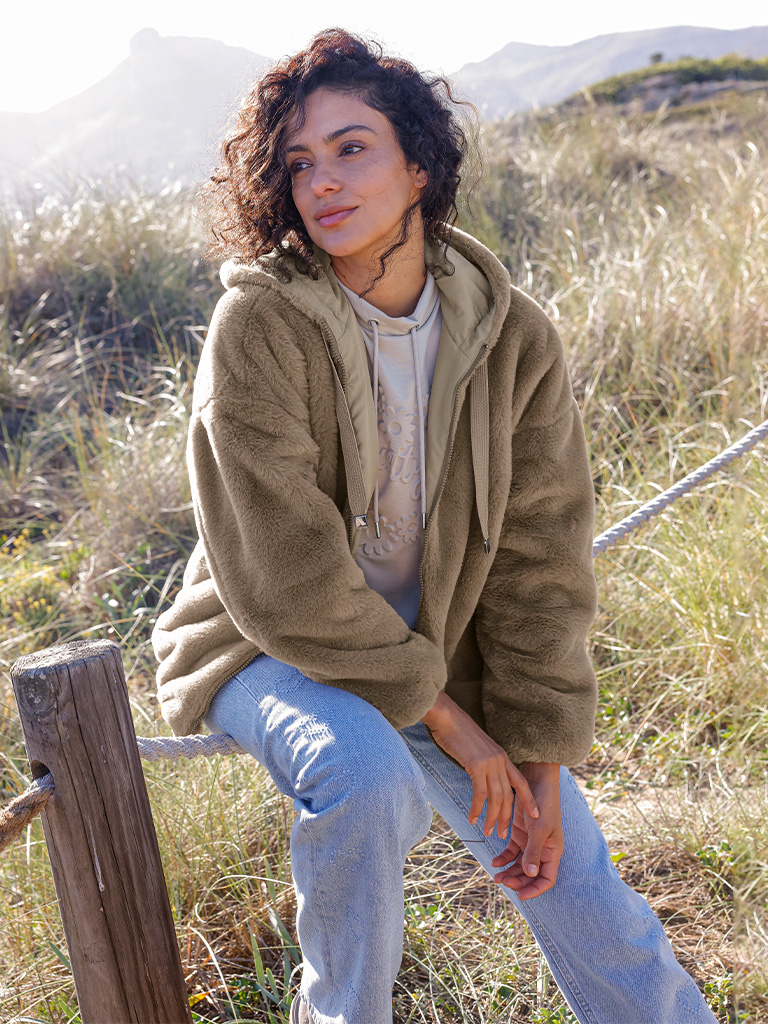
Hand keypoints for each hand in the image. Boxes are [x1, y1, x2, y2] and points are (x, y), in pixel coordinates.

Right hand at [421, 693, 537, 840]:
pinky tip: (472, 818)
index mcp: (502, 756)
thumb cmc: (457, 732)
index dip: (529, 799)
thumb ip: (484, 762)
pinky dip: (476, 809)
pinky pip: (480, 794)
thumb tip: (482, 775)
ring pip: (496, 798)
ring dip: (492, 818)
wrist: (446, 717)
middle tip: (502, 834)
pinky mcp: (477, 765)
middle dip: (507, 817)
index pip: (521, 782)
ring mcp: (490, 763)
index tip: (535, 815)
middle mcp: (500, 760)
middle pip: (509, 795)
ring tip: (487, 831)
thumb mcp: (478, 748)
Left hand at [490, 762, 562, 899]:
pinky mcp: (521, 833)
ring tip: (495, 876)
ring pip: (520, 864)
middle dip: (517, 881)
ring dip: (509, 871)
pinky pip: (512, 851)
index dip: (535, 890)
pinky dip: (504, 857)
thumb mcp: (539, 828)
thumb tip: (530, 874)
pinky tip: (495, 861)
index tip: (520, 896)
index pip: (547, 879)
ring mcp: (531, 841)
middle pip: (531, 874)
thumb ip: (534, 851)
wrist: (536, 780)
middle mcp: (543, 849)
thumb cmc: (543, 804)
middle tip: (501, 882)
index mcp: (554, 851)